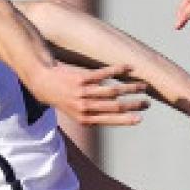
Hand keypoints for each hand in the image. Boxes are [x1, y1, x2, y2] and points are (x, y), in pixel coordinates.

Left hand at [29, 63, 149, 126]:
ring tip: (142, 86)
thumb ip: (93, 114)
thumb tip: (114, 114)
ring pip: (112, 91)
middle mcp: (84, 107)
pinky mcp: (82, 78)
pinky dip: (118, 70)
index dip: (126, 120)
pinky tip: (129, 68)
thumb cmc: (60, 96)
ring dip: (130, 88)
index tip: (140, 118)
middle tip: (147, 103)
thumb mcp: (74, 111)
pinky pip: (104, 74)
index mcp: (84, 119)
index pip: (110, 121)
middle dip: (133, 105)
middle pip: (115, 107)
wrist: (42, 80)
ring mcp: (83, 93)